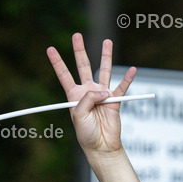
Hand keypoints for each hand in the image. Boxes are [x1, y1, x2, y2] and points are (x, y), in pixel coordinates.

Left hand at [46, 34, 135, 154]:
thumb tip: (103, 90)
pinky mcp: (115, 100)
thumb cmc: (86, 133)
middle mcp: (88, 92)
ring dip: (105, 56)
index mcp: (74, 96)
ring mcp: (102, 94)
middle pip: (83, 66)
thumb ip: (88, 98)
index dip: (57, 62)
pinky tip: (132, 69)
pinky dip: (127, 78)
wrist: (101, 145)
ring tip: (107, 42)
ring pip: (104, 71)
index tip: (50, 49)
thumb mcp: (79, 115)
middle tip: (77, 35)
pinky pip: (122, 87)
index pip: (64, 75)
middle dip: (79, 51)